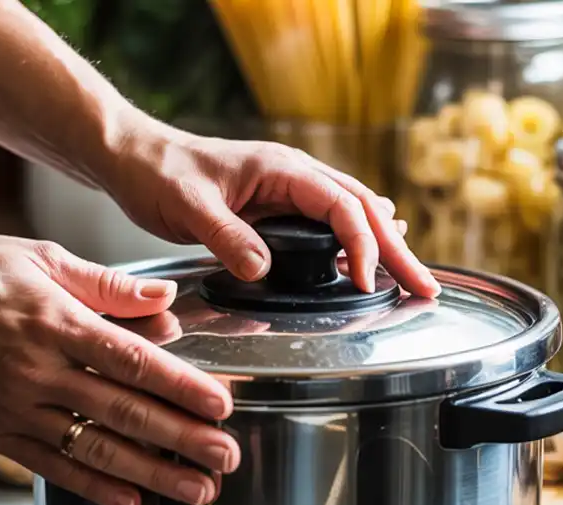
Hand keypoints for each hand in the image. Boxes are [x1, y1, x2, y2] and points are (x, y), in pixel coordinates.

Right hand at [0, 231, 237, 504]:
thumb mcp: (44, 258)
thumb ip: (109, 285)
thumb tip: (164, 300)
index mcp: (57, 321)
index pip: (134, 361)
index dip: (182, 387)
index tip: (222, 407)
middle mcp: (38, 370)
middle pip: (124, 412)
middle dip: (182, 439)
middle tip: (226, 457)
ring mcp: (14, 405)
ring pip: (94, 448)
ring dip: (151, 473)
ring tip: (196, 489)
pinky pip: (51, 466)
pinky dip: (93, 486)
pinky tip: (131, 500)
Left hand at [107, 130, 440, 297]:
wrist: (135, 159)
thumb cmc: (158, 173)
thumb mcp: (187, 206)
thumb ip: (226, 236)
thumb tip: (262, 269)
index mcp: (283, 169)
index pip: (341, 206)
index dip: (360, 244)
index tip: (364, 282)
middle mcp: (295, 176)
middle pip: (362, 212)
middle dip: (397, 251)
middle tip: (427, 288)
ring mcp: (290, 192)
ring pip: (353, 217)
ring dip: (385, 249)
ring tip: (415, 280)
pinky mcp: (279, 208)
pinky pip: (330, 224)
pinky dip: (357, 243)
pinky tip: (371, 259)